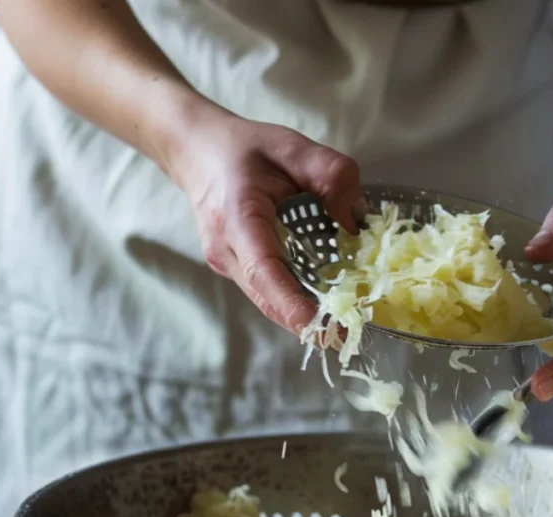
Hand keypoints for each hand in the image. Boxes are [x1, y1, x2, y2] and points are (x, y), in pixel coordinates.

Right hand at [171, 111, 364, 334]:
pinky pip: (269, 289)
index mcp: (237, 217)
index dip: (291, 303)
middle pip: (268, 296)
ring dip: (305, 310)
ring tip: (345, 319)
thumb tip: (355, 223)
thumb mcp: (294, 147)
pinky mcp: (236, 269)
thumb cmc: (244, 149)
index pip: (263, 270)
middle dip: (307, 319)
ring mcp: (228, 264)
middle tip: (350, 332)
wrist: (197, 152)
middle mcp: (227, 250)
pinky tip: (326, 295)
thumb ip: (332, 176)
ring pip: (269, 298)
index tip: (320, 326)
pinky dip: (297, 296)